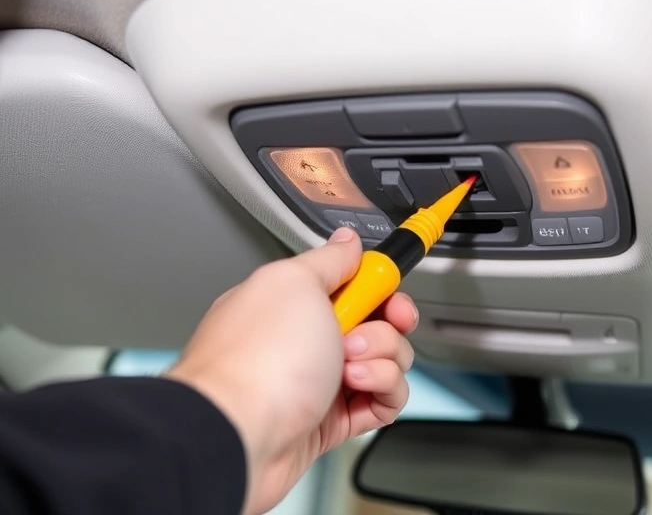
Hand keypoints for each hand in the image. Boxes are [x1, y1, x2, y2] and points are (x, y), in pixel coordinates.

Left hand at [166, 227, 417, 514]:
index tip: (388, 290)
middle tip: (370, 332)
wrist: (240, 434)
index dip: (378, 285)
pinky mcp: (335, 420)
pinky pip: (384, 399)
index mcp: (294, 302)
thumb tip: (347, 240)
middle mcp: (307, 341)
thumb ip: (330, 260)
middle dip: (387, 324)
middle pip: (377, 321)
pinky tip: (360, 388)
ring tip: (351, 368)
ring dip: (383, 358)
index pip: (353, 284)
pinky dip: (384, 391)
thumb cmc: (258, 360)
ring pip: (386, 360)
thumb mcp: (296, 282)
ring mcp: (322, 381)